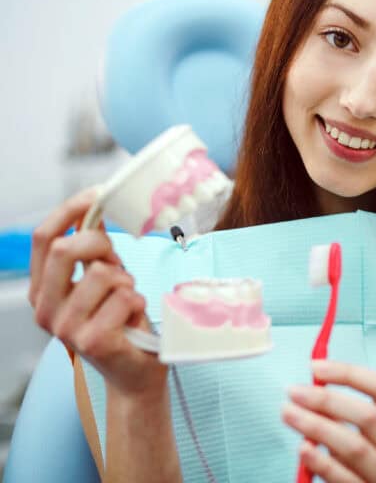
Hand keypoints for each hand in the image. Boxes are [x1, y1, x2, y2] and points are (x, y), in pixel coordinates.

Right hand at [28, 187, 166, 395]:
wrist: (135, 374)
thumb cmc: (120, 323)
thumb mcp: (104, 280)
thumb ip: (95, 251)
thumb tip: (97, 209)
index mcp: (43, 290)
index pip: (44, 238)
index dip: (70, 210)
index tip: (98, 194)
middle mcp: (45, 309)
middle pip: (66, 249)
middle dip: (101, 244)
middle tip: (118, 260)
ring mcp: (66, 327)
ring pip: (104, 273)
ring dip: (127, 281)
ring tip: (127, 301)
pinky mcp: (93, 341)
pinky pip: (125, 297)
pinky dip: (139, 302)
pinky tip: (134, 319)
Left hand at [282, 360, 375, 482]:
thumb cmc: (361, 469)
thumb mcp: (363, 438)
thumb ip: (343, 413)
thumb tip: (312, 384)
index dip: (348, 373)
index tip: (316, 367)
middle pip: (369, 415)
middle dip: (327, 399)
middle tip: (294, 392)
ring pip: (355, 446)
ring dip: (317, 426)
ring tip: (289, 414)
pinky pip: (343, 477)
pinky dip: (321, 461)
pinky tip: (303, 448)